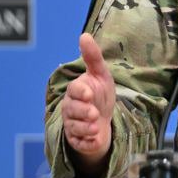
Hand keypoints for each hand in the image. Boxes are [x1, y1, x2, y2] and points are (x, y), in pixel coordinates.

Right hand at [61, 33, 116, 167]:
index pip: (74, 90)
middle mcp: (71, 107)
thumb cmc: (101, 95)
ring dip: (86, 128)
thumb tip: (84, 35)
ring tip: (96, 127)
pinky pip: (79, 142)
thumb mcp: (101, 75)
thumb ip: (93, 57)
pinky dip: (87, 142)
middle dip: (83, 112)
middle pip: (72, 109)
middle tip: (94, 113)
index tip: (90, 93)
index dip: (81, 92)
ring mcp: (73, 124)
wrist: (105, 120)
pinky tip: (95, 140)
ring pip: (74, 127)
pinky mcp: (77, 139)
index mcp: (77, 90)